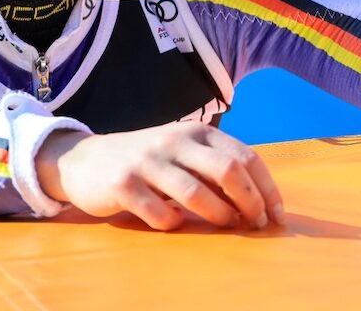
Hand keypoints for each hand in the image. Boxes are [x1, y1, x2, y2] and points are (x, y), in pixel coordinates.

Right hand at [36, 122, 284, 230]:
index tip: (276, 215)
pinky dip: (173, 224)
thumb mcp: (180, 152)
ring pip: (196, 193)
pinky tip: (172, 223)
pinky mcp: (123, 183)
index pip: (244, 155)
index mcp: (195, 132)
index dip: (266, 187)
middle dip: (250, 202)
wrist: (84, 160)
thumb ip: (212, 166)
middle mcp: (175, 140)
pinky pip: (159, 213)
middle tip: (257, 225)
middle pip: (227, 171)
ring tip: (227, 227)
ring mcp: (148, 160)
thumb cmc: (145, 160)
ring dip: (219, 216)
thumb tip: (257, 200)